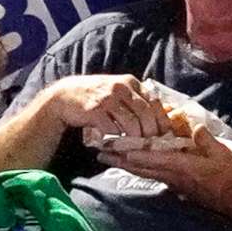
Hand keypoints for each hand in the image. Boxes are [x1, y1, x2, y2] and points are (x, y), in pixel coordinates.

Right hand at [43, 74, 170, 142]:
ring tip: (135, 147)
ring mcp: (108, 98)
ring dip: (135, 138)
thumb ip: (136, 99)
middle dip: (151, 132)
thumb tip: (160, 116)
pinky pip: (112, 129)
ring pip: (131, 123)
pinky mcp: (95, 110)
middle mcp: (121, 87)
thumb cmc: (96, 96)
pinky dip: (117, 139)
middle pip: (145, 113)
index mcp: (131, 83)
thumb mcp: (118, 91)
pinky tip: (117, 144)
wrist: (66, 96)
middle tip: (152, 145)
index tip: (165, 135)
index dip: (162, 120)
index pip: (155, 101)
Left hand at [101, 123, 231, 219]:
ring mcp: (170, 180)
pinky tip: (125, 163)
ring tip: (104, 158)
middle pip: (140, 167)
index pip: (155, 160)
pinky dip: (134, 167)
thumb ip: (206, 141)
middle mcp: (171, 175)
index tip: (120, 151)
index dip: (137, 155)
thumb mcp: (221, 154)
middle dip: (119, 160)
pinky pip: (148, 173)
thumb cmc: (228, 174)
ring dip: (122, 164)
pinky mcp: (172, 182)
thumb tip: (195, 127)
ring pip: (141, 171)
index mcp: (183, 167)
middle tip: (99, 153)